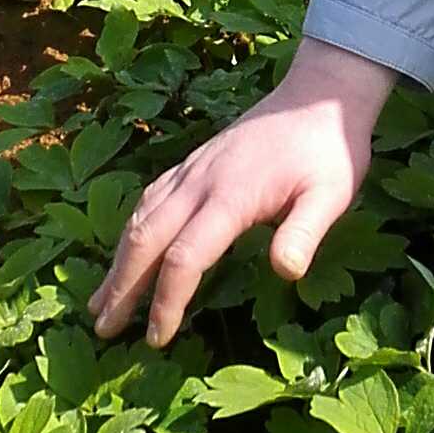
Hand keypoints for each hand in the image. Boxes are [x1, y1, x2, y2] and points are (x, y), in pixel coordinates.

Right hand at [89, 38, 397, 349]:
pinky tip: (126, 249)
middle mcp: (198, 183)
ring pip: (140, 218)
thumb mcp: (332, 193)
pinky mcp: (193, 163)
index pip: (184, 258)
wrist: (320, 95)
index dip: (166, 301)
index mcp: (229, 197)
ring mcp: (191, 170)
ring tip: (101, 301)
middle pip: (145, 239)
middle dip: (122, 287)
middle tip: (104, 329)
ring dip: (118, 261)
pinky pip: (150, 198)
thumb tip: (285, 272)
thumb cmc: (328, 150)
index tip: (157, 337)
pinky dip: (131, 229)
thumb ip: (306, 232)